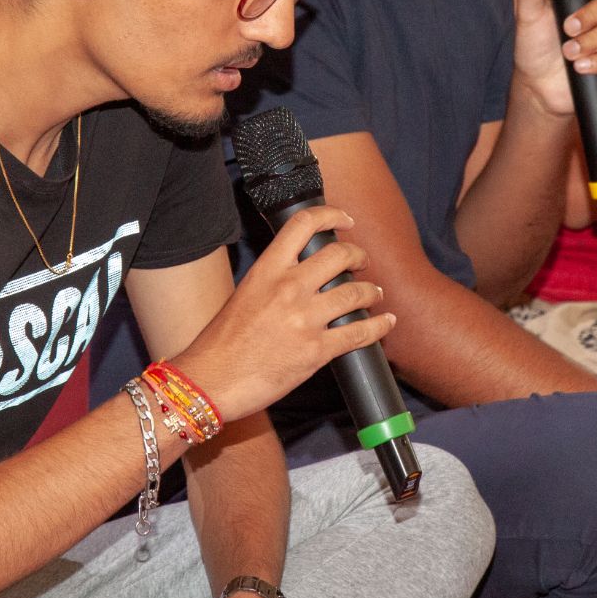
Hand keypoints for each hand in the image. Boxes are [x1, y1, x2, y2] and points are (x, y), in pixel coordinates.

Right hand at [171, 204, 391, 422]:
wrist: (211, 382)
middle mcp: (288, 288)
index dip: (332, 215)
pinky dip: (379, 326)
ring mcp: (304, 319)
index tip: (345, 220)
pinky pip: (360, 332)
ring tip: (374, 294)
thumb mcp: (244, 295)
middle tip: (363, 263)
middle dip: (359, 256)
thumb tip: (300, 276)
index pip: (303, 225)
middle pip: (340, 255)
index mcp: (267, 270)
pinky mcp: (316, 351)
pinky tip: (385, 322)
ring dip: (372, 291)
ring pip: (356, 292)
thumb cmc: (220, 345)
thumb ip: (272, 281)